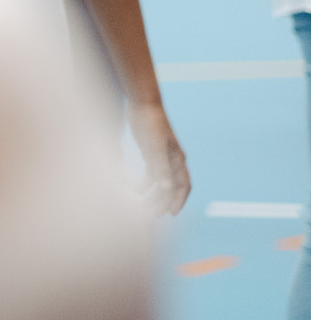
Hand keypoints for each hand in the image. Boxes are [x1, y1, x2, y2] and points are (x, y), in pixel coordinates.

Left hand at [129, 100, 189, 215]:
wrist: (143, 104)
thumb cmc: (151, 124)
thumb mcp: (154, 146)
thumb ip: (160, 167)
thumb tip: (167, 189)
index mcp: (178, 159)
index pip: (183, 186)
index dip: (179, 201)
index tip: (172, 214)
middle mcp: (173, 161)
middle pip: (171, 187)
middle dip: (164, 202)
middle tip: (152, 215)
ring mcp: (162, 158)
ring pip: (161, 183)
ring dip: (154, 195)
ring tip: (144, 207)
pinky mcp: (151, 153)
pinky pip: (151, 174)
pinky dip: (145, 184)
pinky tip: (137, 191)